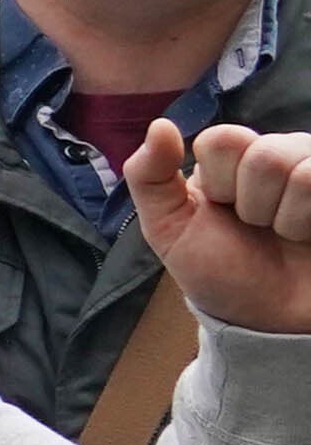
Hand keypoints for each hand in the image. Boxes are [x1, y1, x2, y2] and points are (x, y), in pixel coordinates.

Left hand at [132, 118, 310, 336]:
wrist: (268, 319)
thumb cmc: (221, 273)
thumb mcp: (169, 229)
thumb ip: (150, 177)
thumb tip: (160, 124)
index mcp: (230, 160)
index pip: (221, 139)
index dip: (219, 182)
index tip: (221, 210)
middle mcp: (275, 155)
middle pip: (265, 153)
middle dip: (253, 204)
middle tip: (256, 227)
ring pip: (299, 167)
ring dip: (284, 217)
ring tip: (283, 233)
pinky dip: (306, 220)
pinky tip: (306, 233)